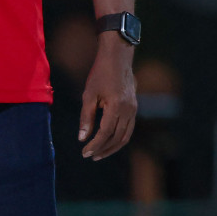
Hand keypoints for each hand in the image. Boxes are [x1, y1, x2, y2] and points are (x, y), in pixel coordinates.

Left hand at [80, 37, 136, 160]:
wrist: (118, 59)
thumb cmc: (100, 75)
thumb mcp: (89, 95)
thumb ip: (86, 118)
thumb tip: (82, 138)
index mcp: (116, 106)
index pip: (105, 133)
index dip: (94, 145)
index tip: (84, 153)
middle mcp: (128, 110)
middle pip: (117, 137)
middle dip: (103, 149)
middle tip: (89, 156)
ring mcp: (134, 109)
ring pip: (126, 135)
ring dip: (112, 146)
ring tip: (99, 153)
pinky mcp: (134, 107)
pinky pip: (129, 128)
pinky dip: (119, 138)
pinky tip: (108, 140)